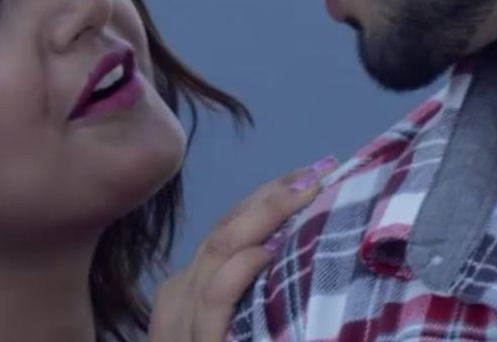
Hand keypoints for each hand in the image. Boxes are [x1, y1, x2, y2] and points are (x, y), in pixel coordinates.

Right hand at [148, 156, 338, 341]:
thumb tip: (297, 255)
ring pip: (217, 252)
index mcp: (186, 293)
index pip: (226, 230)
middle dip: (271, 196)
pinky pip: (212, 301)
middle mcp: (177, 301)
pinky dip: (238, 271)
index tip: (310, 175)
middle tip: (319, 172)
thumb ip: (256, 297)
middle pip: (224, 231)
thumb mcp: (238, 331)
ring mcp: (182, 324)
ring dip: (262, 217)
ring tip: (305, 194)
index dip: (266, 198)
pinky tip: (268, 253)